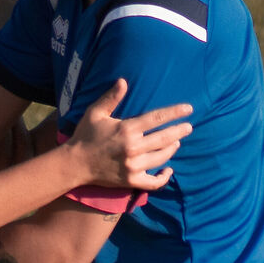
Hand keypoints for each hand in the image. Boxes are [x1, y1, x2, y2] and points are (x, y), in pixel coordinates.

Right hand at [67, 80, 190, 189]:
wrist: (74, 164)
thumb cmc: (85, 135)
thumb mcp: (95, 113)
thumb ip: (111, 97)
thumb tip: (123, 80)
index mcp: (126, 129)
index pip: (157, 118)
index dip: (175, 112)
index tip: (188, 109)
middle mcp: (133, 148)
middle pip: (164, 138)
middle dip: (179, 131)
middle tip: (189, 127)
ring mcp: (133, 166)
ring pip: (162, 157)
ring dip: (172, 149)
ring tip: (177, 142)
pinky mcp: (131, 181)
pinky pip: (153, 182)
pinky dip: (163, 177)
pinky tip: (169, 170)